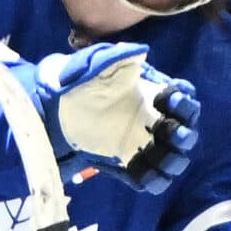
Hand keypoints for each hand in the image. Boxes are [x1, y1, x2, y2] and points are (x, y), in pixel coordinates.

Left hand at [29, 43, 201, 192]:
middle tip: (170, 130)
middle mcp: (149, 120)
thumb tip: (139, 51)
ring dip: (173, 158)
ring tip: (162, 154)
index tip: (167, 98)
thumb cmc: (72, 82)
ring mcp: (138, 143)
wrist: (45, 109)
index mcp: (150, 94)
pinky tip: (143, 172)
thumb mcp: (92, 62)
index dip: (183, 100)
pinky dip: (153, 179)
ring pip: (172, 158)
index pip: (183, 98)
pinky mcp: (123, 163)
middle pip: (184, 131)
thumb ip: (115, 56)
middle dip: (184, 132)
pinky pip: (148, 179)